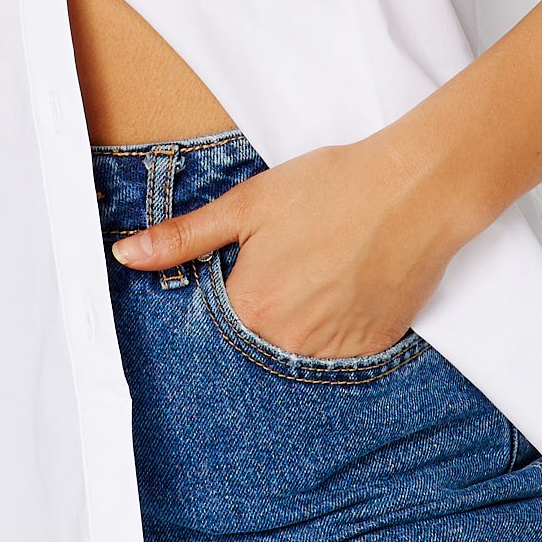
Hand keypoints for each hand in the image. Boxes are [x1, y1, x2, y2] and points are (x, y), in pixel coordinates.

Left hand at [111, 134, 464, 358]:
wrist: (415, 190)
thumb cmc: (332, 188)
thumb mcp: (247, 204)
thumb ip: (184, 237)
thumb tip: (127, 256)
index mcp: (251, 307)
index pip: (216, 325)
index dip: (228, 294)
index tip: (246, 272)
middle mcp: (290, 342)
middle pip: (257, 340)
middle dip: (265, 308)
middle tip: (292, 264)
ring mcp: (334, 351)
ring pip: (298, 349)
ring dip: (300, 320)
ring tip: (322, 270)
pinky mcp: (373, 349)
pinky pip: (340, 352)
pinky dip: (337, 325)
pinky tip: (348, 285)